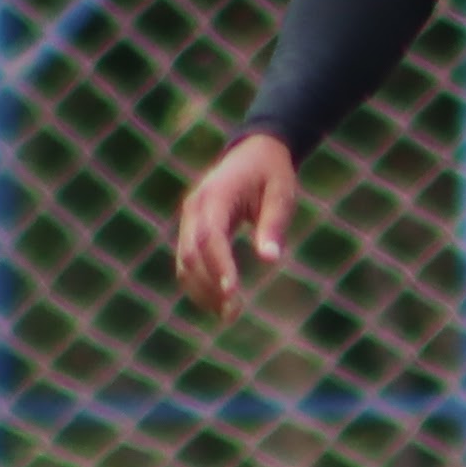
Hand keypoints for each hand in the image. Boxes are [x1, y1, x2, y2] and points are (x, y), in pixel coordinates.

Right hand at [171, 134, 301, 315]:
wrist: (254, 151)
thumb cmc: (271, 173)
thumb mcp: (281, 194)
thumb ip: (274, 225)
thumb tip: (270, 259)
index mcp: (217, 195)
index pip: (210, 236)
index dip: (219, 267)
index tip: (233, 294)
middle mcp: (195, 207)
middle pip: (191, 254)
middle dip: (210, 287)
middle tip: (234, 314)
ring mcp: (189, 218)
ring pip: (184, 262)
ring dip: (202, 291)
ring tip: (229, 315)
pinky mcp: (190, 229)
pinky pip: (187, 262)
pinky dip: (198, 284)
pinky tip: (219, 303)